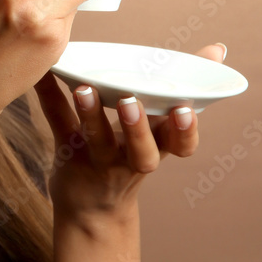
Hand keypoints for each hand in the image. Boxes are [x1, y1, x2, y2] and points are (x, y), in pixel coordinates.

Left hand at [33, 43, 227, 218]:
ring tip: (85, 89)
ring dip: (92, 114)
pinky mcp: (68, 155)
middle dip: (138, 127)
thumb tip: (217, 50)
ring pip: (98, 140)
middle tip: (131, 101)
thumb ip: (184, 88)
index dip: (185, 131)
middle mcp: (130, 159)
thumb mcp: (161, 130)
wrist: (91, 211)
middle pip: (141, 150)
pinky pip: (59, 125)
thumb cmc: (132, 155)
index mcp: (158, 148)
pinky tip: (43, 74)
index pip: (179, 143)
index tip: (186, 109)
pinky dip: (50, 96)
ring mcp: (99, 160)